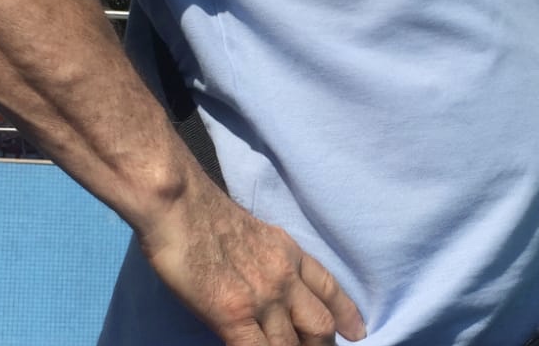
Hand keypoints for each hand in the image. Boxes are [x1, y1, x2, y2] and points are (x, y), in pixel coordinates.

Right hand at [139, 173, 365, 344]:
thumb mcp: (256, 231)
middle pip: (319, 325)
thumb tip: (270, 285)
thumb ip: (269, 259)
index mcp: (288, 251)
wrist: (180, 205)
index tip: (357, 333)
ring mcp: (262, 298)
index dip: (345, 314)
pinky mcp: (233, 316)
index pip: (328, 287)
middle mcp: (284, 276)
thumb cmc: (205, 212)